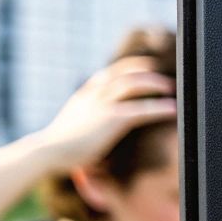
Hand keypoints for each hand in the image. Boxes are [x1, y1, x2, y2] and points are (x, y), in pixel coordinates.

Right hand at [32, 56, 177, 172]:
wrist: (47, 152)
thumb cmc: (58, 149)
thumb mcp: (72, 128)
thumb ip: (84, 124)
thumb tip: (90, 134)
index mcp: (83, 97)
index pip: (107, 74)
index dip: (125, 68)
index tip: (141, 68)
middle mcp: (93, 95)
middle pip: (122, 72)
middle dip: (143, 69)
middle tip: (159, 74)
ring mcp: (102, 105)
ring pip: (132, 83)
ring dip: (154, 83)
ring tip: (171, 88)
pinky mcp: (112, 119)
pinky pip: (142, 109)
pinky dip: (159, 108)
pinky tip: (173, 109)